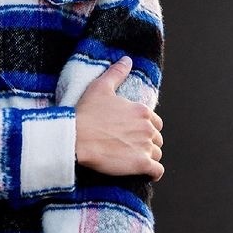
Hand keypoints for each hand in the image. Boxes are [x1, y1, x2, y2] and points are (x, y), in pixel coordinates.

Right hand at [75, 57, 163, 180]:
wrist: (75, 138)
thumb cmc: (86, 113)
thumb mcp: (100, 87)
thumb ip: (117, 73)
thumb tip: (127, 60)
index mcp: (141, 111)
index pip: (154, 121)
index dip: (144, 127)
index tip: (132, 132)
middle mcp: (147, 128)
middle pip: (156, 138)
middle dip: (147, 142)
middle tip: (130, 146)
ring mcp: (145, 147)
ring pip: (157, 153)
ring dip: (148, 156)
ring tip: (133, 158)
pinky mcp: (141, 164)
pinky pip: (157, 170)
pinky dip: (154, 172)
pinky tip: (147, 172)